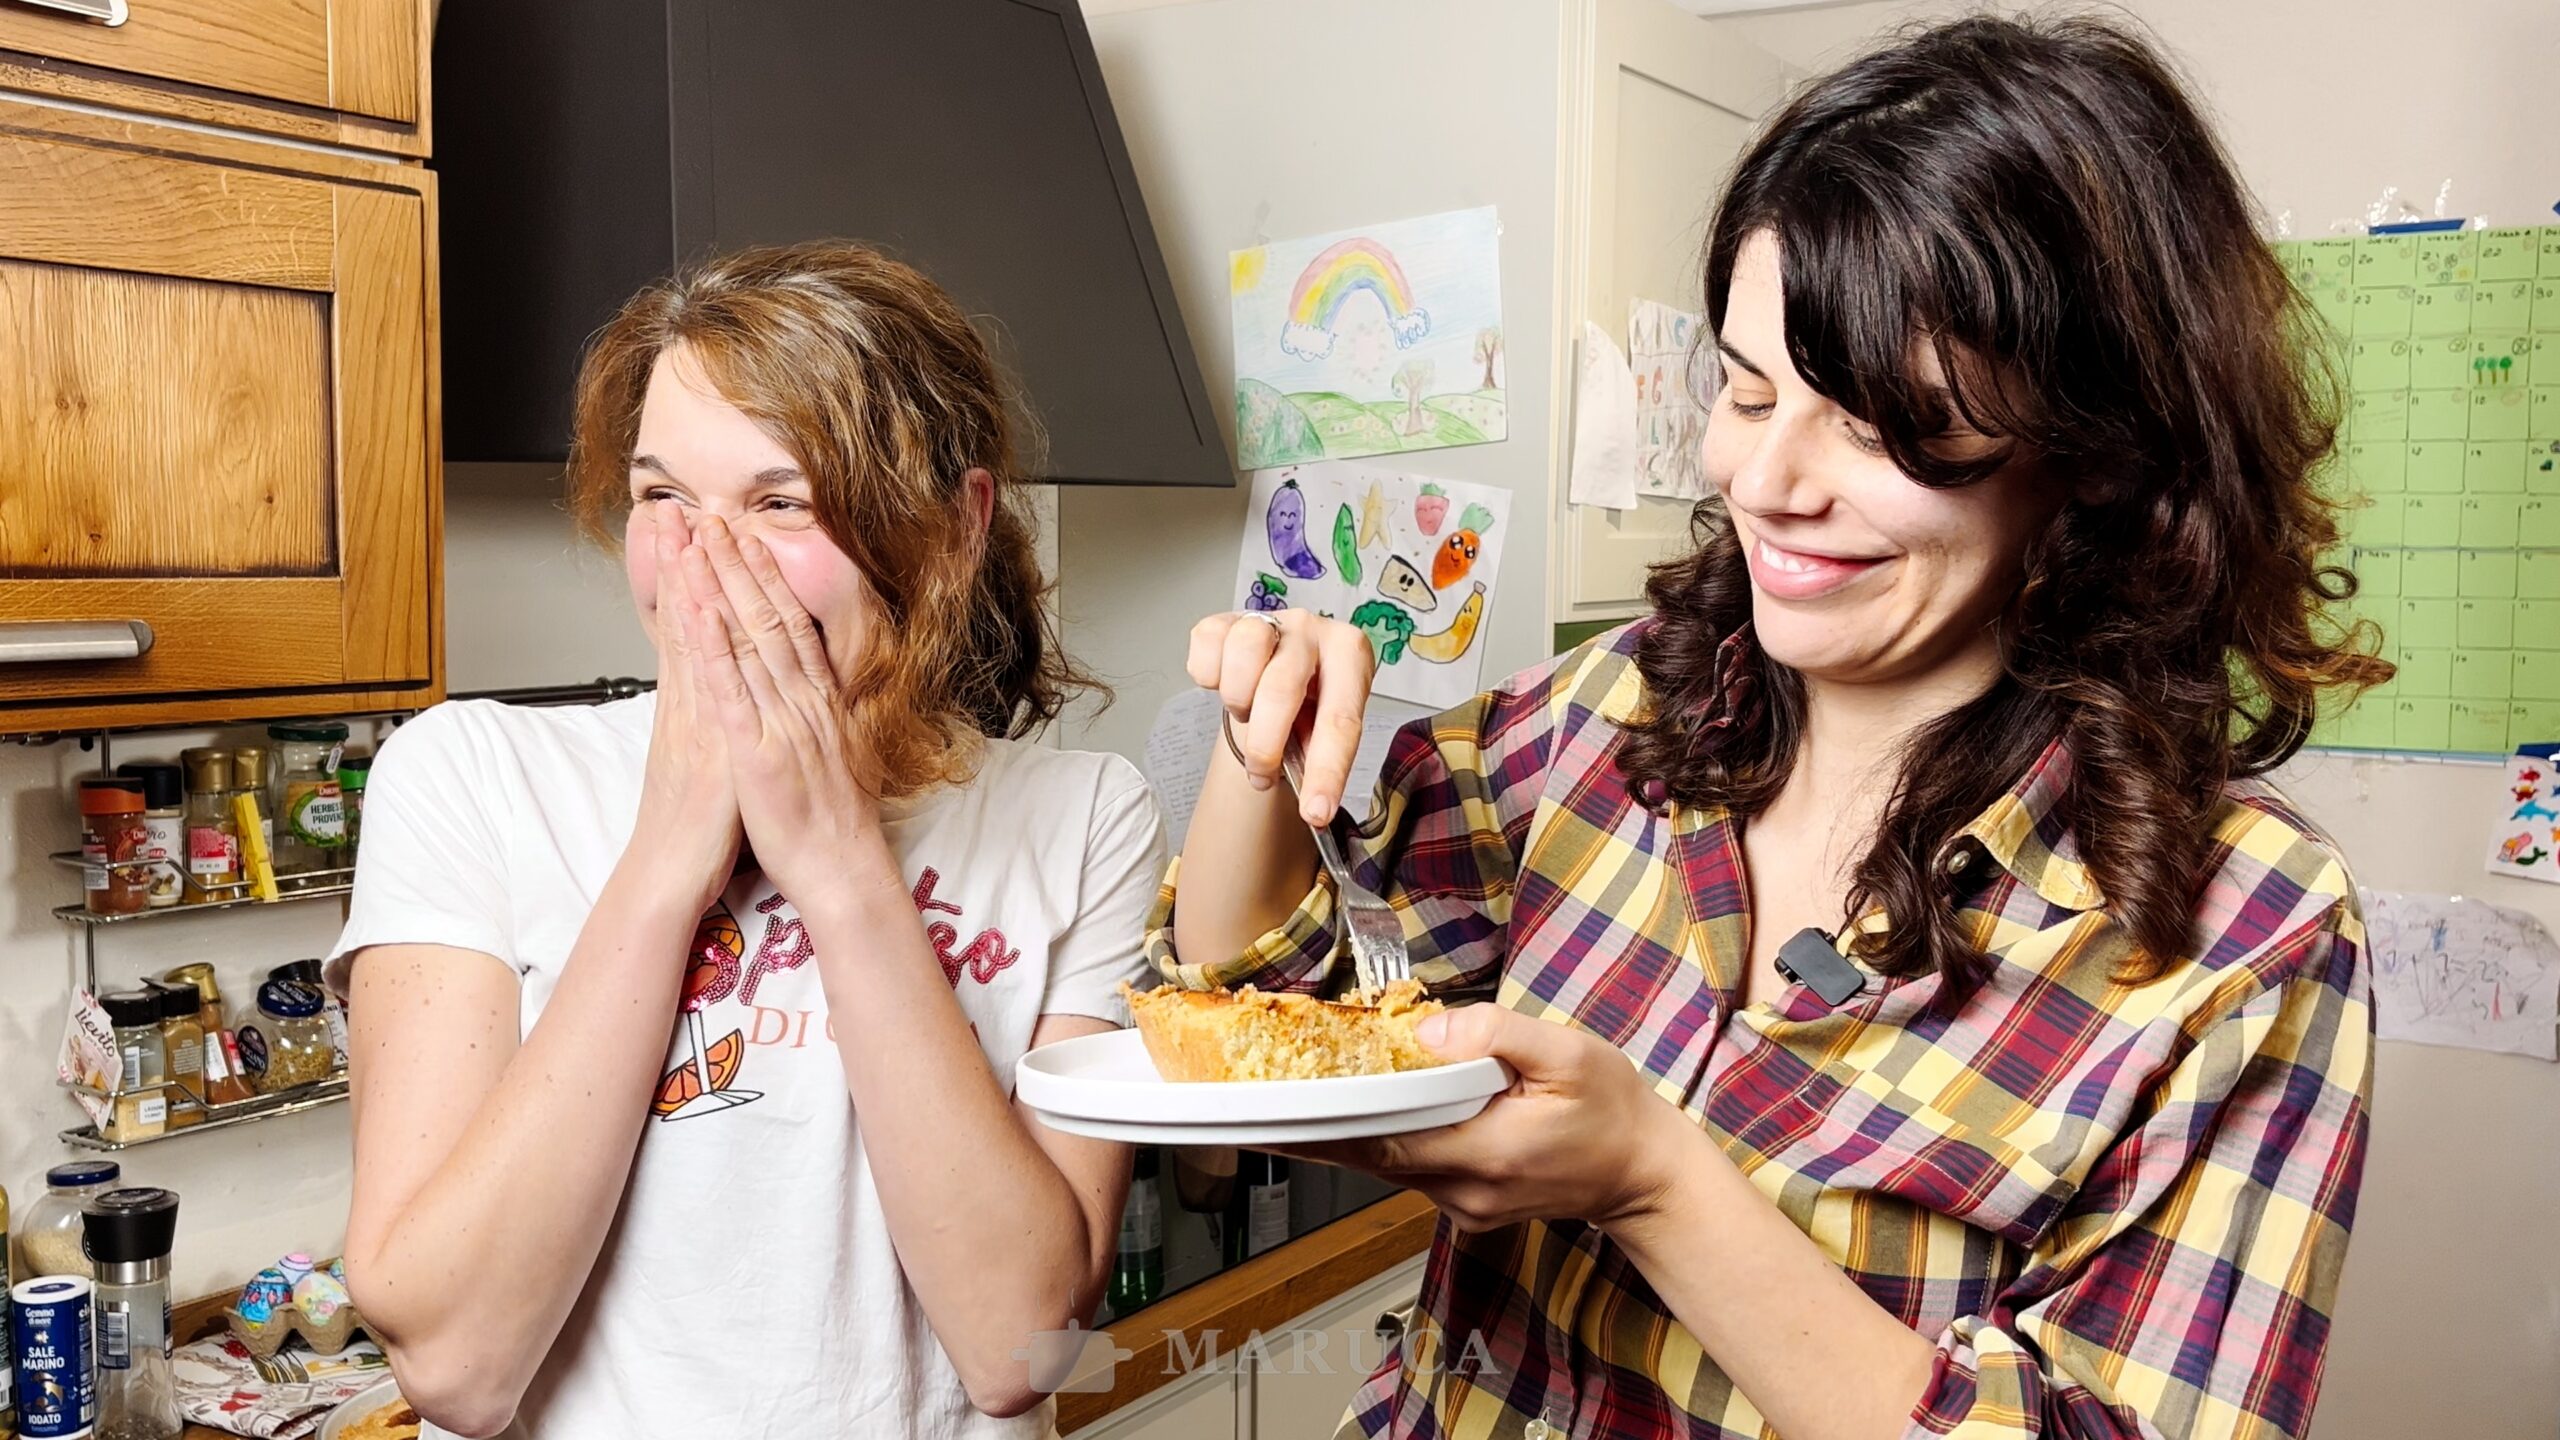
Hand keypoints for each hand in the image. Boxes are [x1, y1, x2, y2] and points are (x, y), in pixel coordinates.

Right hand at [635, 501, 741, 905]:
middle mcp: (690, 703)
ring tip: (681, 530)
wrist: (672, 874)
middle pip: (683, 619)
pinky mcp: (710, 743)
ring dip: (686, 581)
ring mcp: (697, 718)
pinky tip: (698, 604)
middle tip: (673, 506)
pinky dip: (701, 643)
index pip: (688, 626)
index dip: (686, 577)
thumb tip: (716, 685)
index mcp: (694, 705)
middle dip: (679, 561)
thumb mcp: (706, 756)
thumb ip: (710, 716)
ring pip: (690, 639)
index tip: (683, 532)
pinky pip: (705, 687)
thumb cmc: (695, 824)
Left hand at [679, 513, 887, 907]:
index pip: (793, 627)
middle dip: (739, 565)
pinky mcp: (756, 753)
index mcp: (820, 703)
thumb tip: (820, 691)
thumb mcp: (837, 755)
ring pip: (748, 643)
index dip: (769, 580)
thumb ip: (824, 717)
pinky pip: (731, 693)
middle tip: (715, 518)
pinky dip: (713, 648)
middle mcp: (803, 703)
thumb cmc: (834, 825)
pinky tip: (698, 611)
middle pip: (769, 620)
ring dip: (721, 588)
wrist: (843, 871)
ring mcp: (781, 724)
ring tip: (698, 542)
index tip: (749, 540)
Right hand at [1185, 609, 1375, 824]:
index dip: (1326, 772)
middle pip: (1281, 690)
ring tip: (1248, 712)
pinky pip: (1206, 647)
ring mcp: (1268, 618)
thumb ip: (1320, 758)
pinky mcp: (1226, 619)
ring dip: (1239, 701)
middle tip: (1262, 775)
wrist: (1279, 667)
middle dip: (1265, 746)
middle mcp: (1313, 627)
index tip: (1315, 814)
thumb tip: (1314, 809)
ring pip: (1243, 656)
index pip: (1340, 720)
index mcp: (1351, 653)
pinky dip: (1210, 675)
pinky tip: (1225, 683)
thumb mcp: (1325, 727)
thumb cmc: (1307, 701)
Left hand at [1273, 1005, 1695, 1233]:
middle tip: (1262, 1096)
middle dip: (1320, 1125)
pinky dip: (1384, 1140)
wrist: (1643, 1174)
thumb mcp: (1570, 1054)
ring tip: (1299, 1094)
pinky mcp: (1466, 1206)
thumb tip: (1429, 1029)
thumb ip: (1497, 1034)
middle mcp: (1465, 1191)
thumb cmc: (1613, 1110)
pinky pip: (1411, 1171)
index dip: (1327, 1124)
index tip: (1277, 1108)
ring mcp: (1464, 1207)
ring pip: (1387, 1166)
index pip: (1385, 1141)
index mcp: (1486, 1153)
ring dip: (1349, 1132)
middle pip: (1372, 1156)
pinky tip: (1364, 1111)